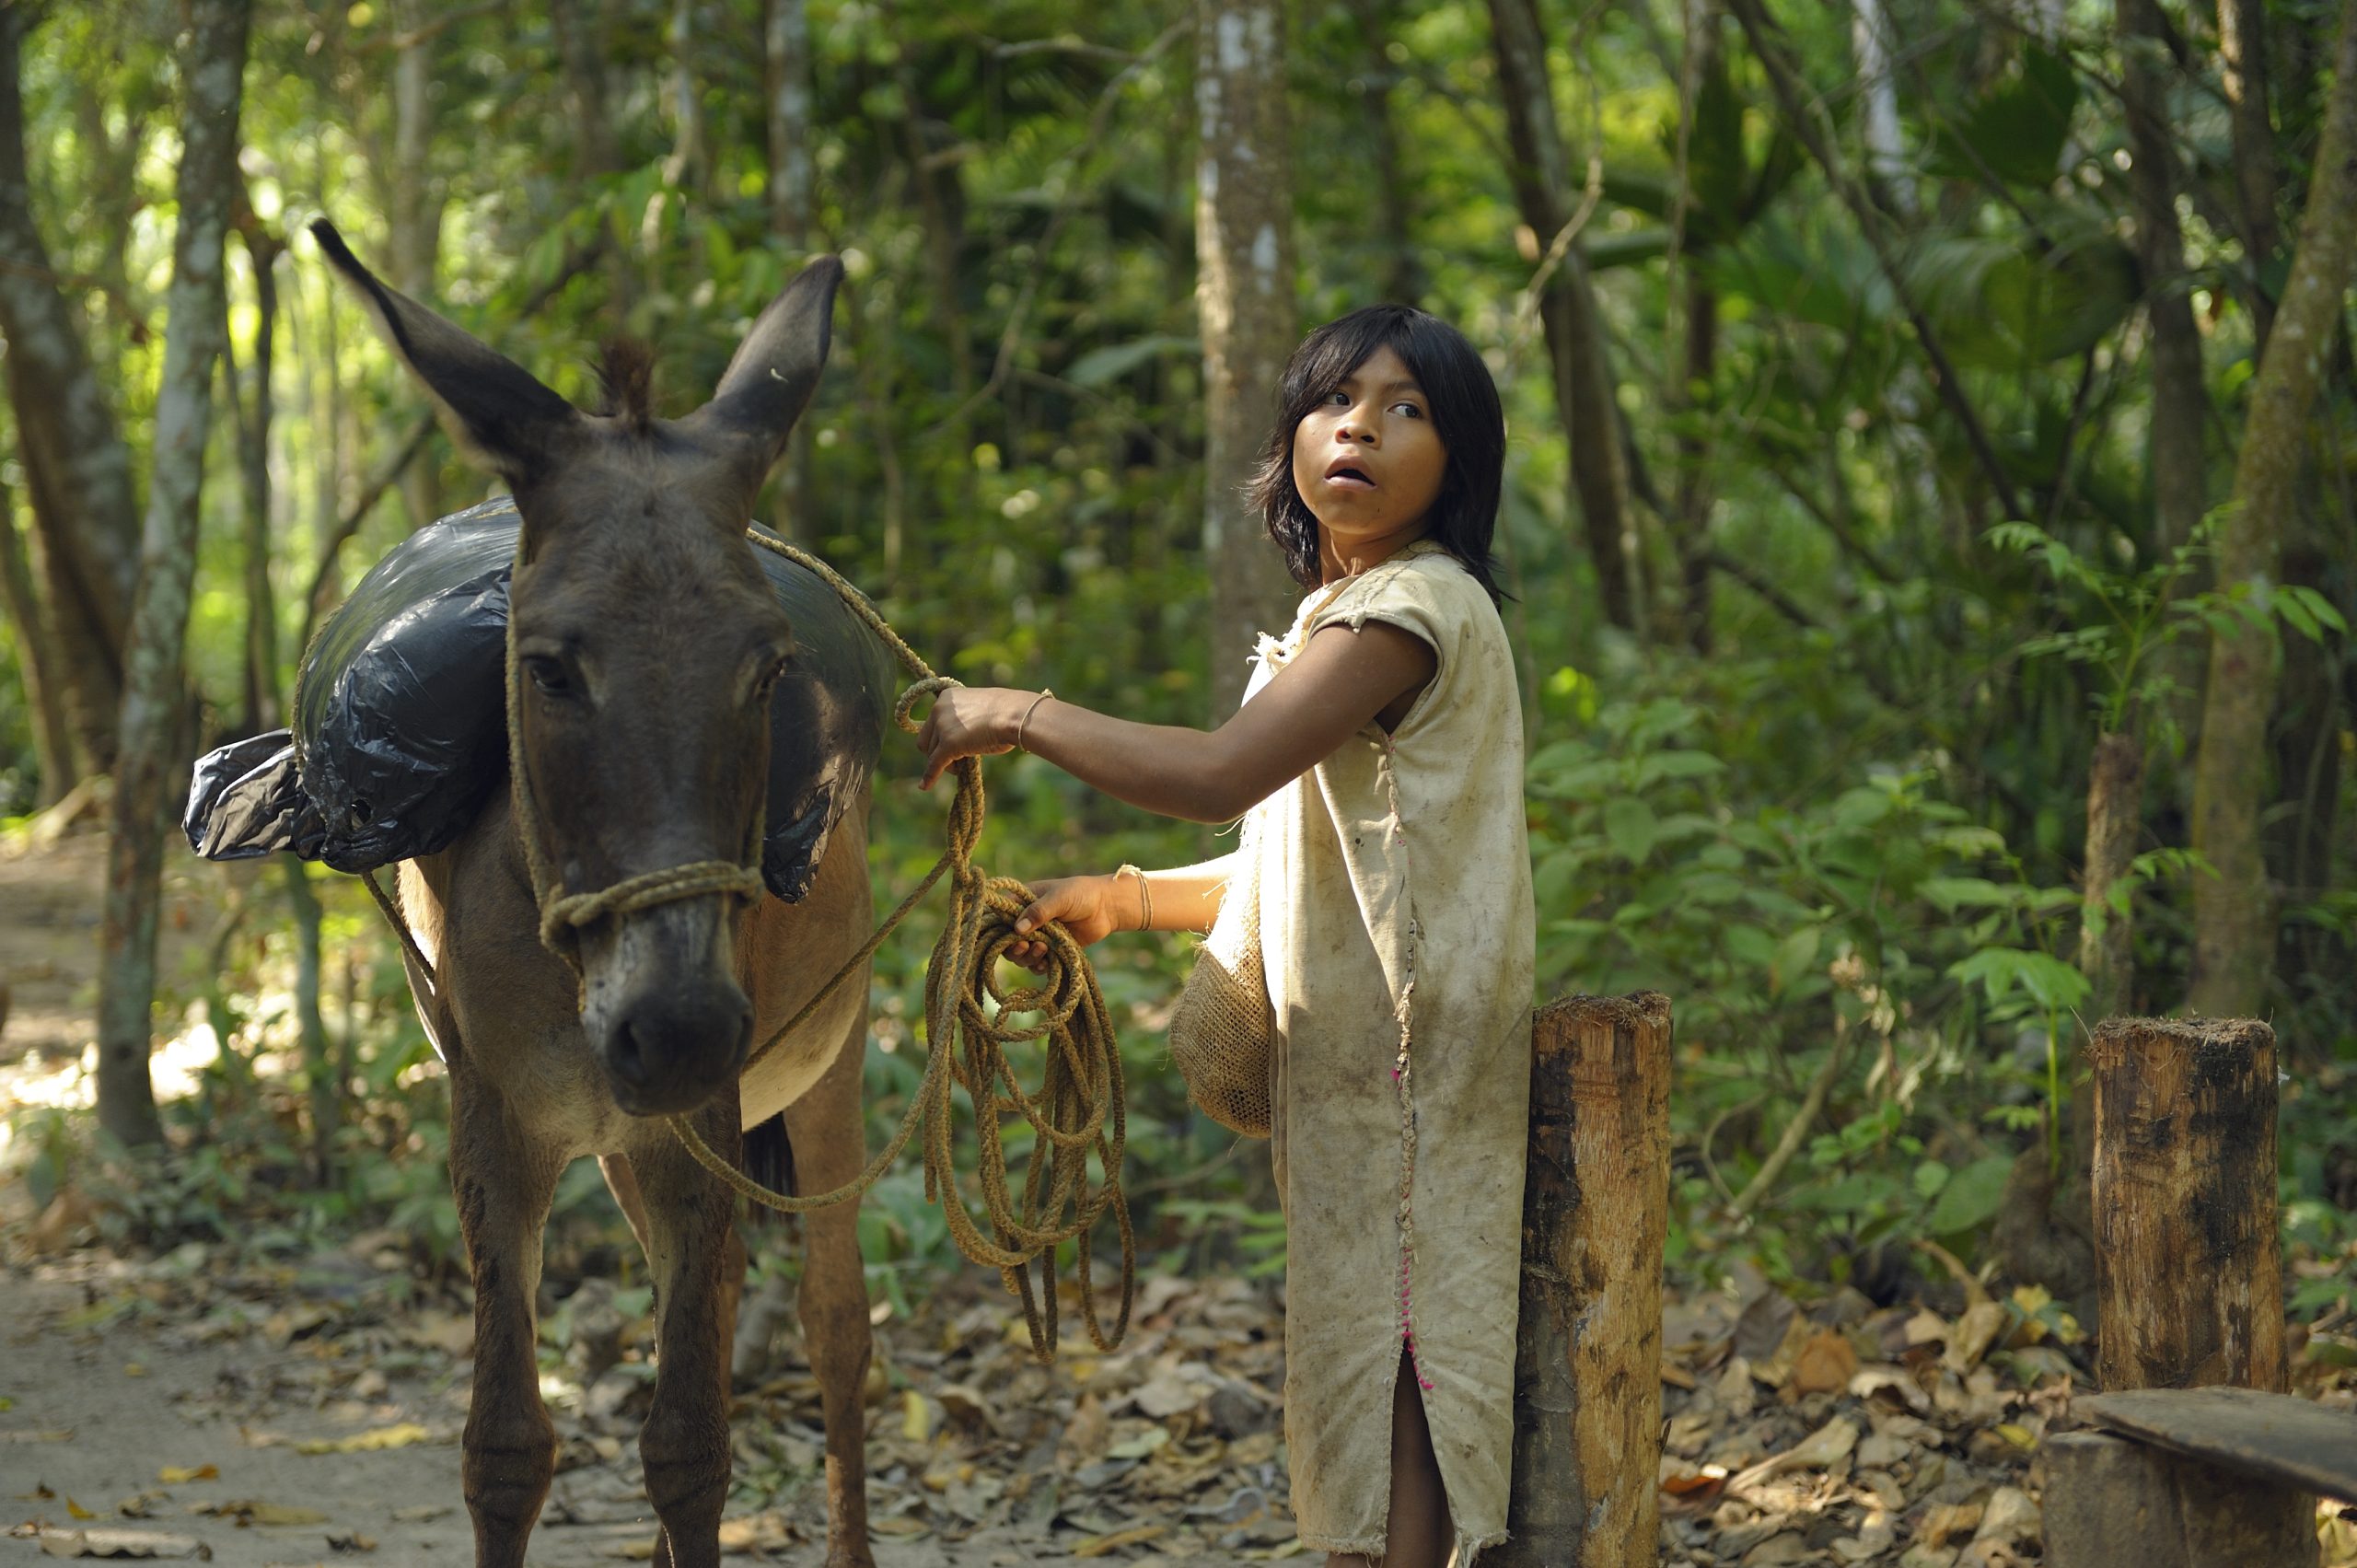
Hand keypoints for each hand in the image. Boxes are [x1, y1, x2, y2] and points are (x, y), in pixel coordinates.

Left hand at [915, 686, 1020, 789]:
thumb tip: (960, 738)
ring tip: (964, 764)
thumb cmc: (1006, 712)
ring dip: (945, 762)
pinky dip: (930, 776)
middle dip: (939, 752)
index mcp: (946, 697)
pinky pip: (934, 764)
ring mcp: (942, 726)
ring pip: (931, 753)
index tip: (952, 746)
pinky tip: (926, 786)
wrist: (1014, 715)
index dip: (940, 738)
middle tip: (959, 759)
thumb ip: (964, 720)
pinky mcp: (948, 744)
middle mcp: (938, 709)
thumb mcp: (979, 709)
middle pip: (927, 739)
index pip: (932, 723)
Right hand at [1003, 875, 1130, 972]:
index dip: (1000, 929)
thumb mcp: (1059, 898)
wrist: (1107, 908)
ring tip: (1042, 949)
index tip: (1009, 935)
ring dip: (1027, 957)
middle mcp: (1027, 921)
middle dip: (1013, 947)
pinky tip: (1047, 963)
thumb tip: (1017, 929)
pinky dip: (1039, 966)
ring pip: (1021, 955)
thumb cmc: (1081, 894)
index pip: (1001, 917)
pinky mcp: (1051, 950)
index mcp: (1024, 902)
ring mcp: (1039, 937)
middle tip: (1025, 946)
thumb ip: (1038, 912)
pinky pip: (1037, 964)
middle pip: (1007, 941)